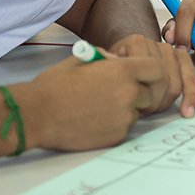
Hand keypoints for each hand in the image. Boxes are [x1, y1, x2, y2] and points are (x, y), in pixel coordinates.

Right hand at [20, 51, 180, 150]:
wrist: (37, 115)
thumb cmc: (55, 85)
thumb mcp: (82, 59)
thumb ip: (108, 58)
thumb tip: (120, 60)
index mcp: (122, 70)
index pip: (157, 69)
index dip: (150, 72)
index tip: (141, 75)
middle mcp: (128, 93)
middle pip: (151, 93)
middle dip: (140, 92)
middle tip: (119, 93)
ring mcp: (124, 117)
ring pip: (138, 112)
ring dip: (127, 109)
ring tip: (100, 106)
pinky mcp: (117, 136)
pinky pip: (125, 127)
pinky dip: (115, 124)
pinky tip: (94, 120)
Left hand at [108, 33, 194, 116]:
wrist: (120, 61)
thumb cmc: (113, 71)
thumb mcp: (103, 68)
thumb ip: (106, 65)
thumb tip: (111, 63)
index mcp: (136, 42)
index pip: (149, 71)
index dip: (142, 93)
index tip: (134, 106)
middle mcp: (156, 44)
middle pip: (164, 79)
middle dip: (154, 101)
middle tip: (143, 111)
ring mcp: (170, 51)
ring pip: (177, 84)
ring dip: (166, 102)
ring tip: (153, 109)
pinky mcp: (182, 59)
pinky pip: (191, 78)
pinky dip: (190, 96)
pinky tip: (187, 111)